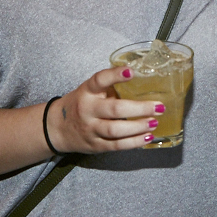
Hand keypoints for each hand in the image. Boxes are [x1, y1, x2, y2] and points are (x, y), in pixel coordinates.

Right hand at [44, 66, 162, 154]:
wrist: (58, 128)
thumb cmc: (81, 104)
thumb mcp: (91, 90)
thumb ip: (110, 87)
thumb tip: (144, 82)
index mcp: (87, 91)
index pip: (100, 80)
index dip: (115, 75)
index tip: (132, 71)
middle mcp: (88, 109)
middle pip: (114, 109)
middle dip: (139, 108)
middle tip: (158, 106)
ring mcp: (91, 129)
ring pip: (115, 130)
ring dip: (138, 127)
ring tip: (154, 122)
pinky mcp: (95, 145)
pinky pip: (117, 145)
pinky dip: (134, 142)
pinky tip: (147, 137)